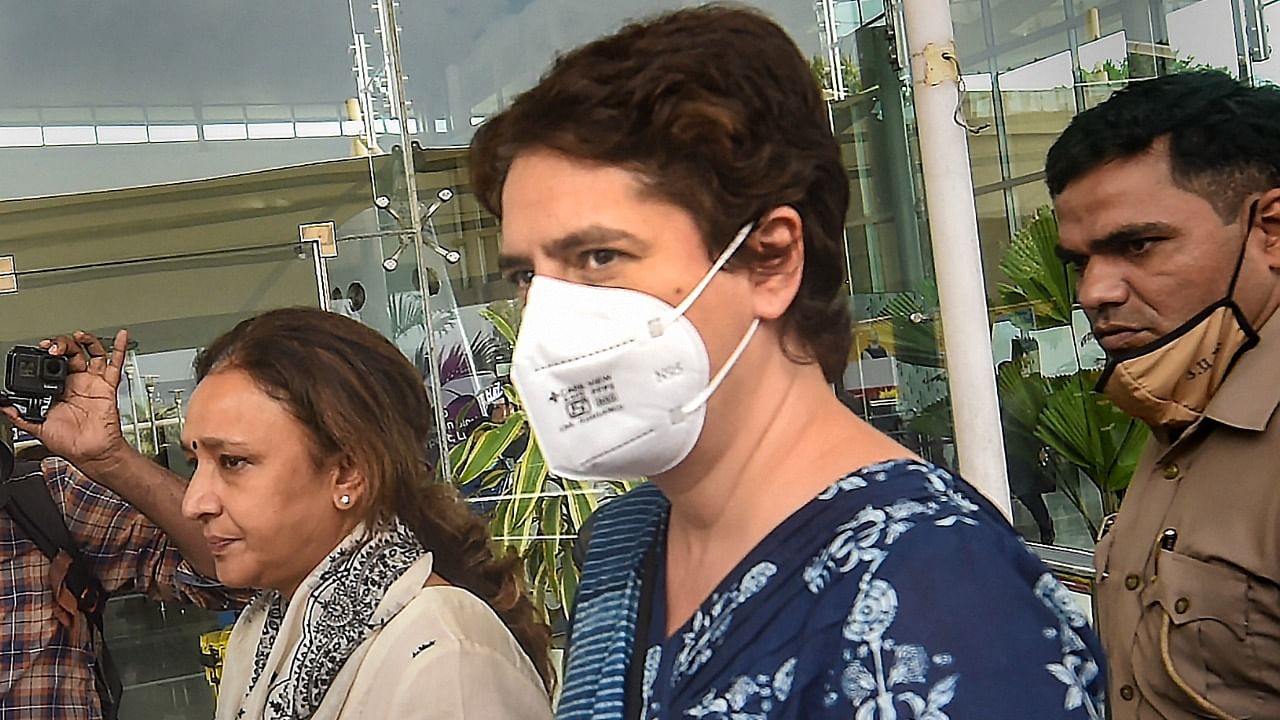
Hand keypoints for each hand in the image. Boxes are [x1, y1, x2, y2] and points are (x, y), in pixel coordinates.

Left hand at [1, 330, 132, 471]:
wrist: (91, 453)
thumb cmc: (69, 444)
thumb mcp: (38, 429)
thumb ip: (21, 418)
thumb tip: (4, 408)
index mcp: (60, 390)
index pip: (53, 363)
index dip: (47, 353)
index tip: (42, 349)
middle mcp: (77, 383)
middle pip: (71, 353)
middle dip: (62, 344)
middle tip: (54, 347)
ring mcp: (93, 383)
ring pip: (92, 353)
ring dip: (86, 341)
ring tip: (79, 336)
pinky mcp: (108, 387)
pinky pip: (116, 364)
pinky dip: (119, 348)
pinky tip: (119, 336)